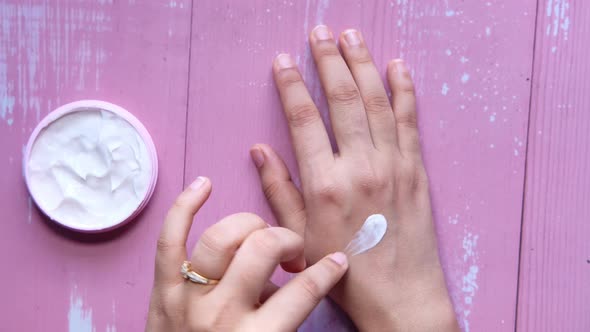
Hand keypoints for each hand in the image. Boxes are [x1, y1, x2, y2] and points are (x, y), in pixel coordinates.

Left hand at [146, 177, 348, 330]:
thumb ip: (284, 319)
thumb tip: (292, 280)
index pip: (302, 293)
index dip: (327, 272)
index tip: (336, 261)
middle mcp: (221, 314)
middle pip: (261, 249)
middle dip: (287, 241)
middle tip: (291, 255)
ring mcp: (186, 297)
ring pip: (221, 237)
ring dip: (249, 226)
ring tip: (259, 234)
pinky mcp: (161, 289)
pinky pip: (169, 239)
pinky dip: (184, 206)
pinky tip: (204, 184)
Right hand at [250, 26, 458, 330]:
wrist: (400, 296)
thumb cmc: (345, 271)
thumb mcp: (300, 237)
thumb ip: (279, 189)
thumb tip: (260, 149)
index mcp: (325, 183)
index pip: (304, 118)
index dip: (291, 84)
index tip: (282, 60)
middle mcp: (360, 166)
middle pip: (343, 98)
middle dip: (329, 59)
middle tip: (320, 32)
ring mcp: (393, 164)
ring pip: (376, 100)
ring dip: (363, 63)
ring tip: (351, 35)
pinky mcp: (416, 170)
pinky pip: (409, 121)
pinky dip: (404, 90)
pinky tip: (397, 67)